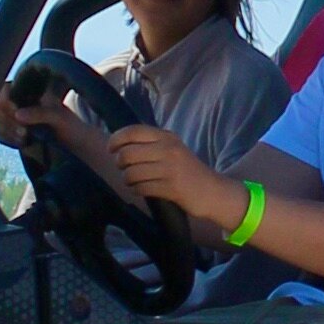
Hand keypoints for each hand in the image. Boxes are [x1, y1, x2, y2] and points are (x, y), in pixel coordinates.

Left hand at [104, 121, 242, 228]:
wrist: (213, 191)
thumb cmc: (187, 170)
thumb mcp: (173, 148)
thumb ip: (151, 143)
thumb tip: (119, 142)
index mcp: (167, 137)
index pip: (133, 131)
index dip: (116, 139)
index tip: (111, 148)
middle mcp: (169, 150)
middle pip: (128, 154)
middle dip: (120, 163)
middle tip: (123, 168)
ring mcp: (170, 169)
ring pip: (131, 173)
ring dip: (127, 179)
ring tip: (133, 181)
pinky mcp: (171, 189)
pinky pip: (141, 188)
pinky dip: (136, 190)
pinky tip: (141, 189)